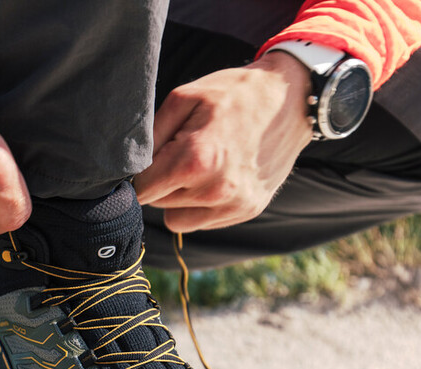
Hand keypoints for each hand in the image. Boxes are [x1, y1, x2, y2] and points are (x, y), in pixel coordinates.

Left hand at [133, 52, 312, 232]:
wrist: (291, 100)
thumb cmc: (233, 94)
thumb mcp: (184, 98)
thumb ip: (151, 136)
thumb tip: (128, 167)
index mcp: (195, 160)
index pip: (142, 189)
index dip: (139, 174)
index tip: (151, 159)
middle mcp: (215, 190)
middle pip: (157, 203)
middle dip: (161, 182)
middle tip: (181, 153)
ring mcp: (234, 204)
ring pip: (176, 220)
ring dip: (178, 199)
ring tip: (198, 167)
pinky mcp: (247, 211)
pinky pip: (202, 222)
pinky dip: (201, 205)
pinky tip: (217, 176)